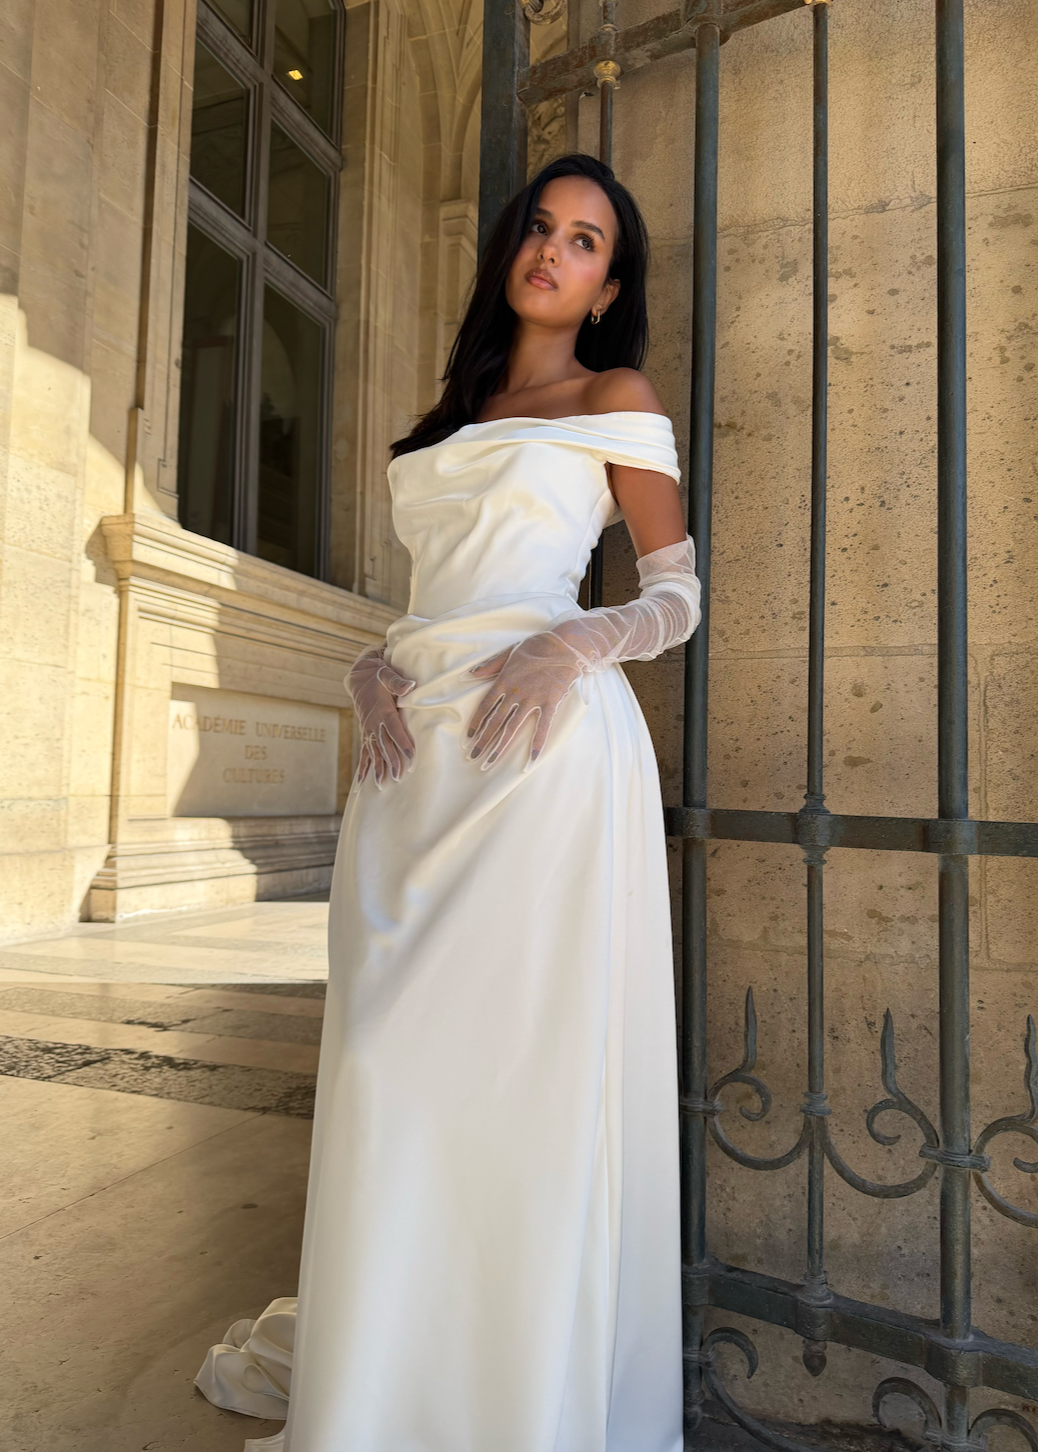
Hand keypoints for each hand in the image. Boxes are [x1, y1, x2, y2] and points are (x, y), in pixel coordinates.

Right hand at [346, 647, 416, 787]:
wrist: (360, 677)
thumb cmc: (379, 676)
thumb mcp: (387, 675)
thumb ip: (398, 682)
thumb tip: (411, 685)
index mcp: (382, 710)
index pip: (394, 729)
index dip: (402, 742)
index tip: (410, 756)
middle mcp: (373, 722)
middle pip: (384, 745)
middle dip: (391, 761)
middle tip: (397, 777)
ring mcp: (368, 729)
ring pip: (374, 751)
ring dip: (378, 768)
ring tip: (381, 784)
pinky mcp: (365, 733)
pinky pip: (364, 752)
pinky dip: (364, 766)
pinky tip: (362, 781)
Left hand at [466, 629, 583, 768]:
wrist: (566, 645)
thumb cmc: (537, 647)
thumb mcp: (509, 652)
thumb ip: (490, 665)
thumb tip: (470, 674)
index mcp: (504, 681)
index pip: (485, 706)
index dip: (476, 723)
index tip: (469, 737)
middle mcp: (515, 692)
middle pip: (495, 721)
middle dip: (482, 741)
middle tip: (473, 756)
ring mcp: (532, 699)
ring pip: (512, 727)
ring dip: (500, 746)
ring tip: (490, 762)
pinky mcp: (550, 702)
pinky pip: (543, 726)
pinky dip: (537, 743)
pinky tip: (531, 759)